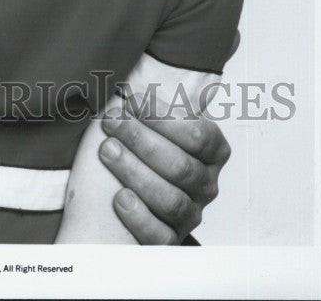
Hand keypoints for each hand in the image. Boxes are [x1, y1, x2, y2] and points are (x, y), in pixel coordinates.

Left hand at [98, 102, 230, 243]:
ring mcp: (190, 213)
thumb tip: (134, 79)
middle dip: (141, 140)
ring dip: (135, 172)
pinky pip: (160, 236)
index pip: (198, 134)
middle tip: (112, 122)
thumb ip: (151, 101)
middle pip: (180, 166)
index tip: (132, 99)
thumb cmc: (139, 141)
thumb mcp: (151, 117)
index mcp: (212, 150)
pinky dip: (139, 217)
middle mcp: (206, 184)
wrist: (120, 182)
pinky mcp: (170, 239)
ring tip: (108, 150)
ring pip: (171, 200)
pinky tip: (119, 197)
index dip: (162, 116)